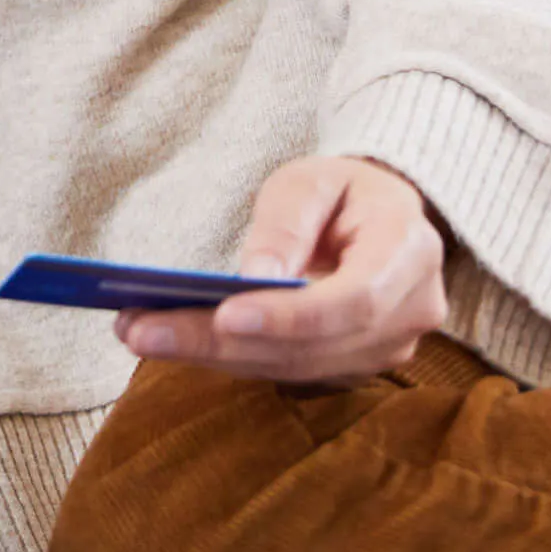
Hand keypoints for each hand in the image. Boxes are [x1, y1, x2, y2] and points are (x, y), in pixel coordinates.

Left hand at [116, 155, 447, 384]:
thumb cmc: (343, 191)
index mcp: (409, 250)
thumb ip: (287, 224)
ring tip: (140, 333)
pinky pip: (285, 371)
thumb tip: (255, 279)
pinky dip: (228, 358)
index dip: (289, 317)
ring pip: (292, 367)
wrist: (381, 216)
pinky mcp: (353, 367)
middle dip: (222, 341)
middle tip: (143, 330)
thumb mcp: (312, 180)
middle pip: (312, 345)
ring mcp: (388, 349)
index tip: (224, 314)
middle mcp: (410, 311)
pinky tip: (172, 341)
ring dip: (212, 356)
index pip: (353, 301)